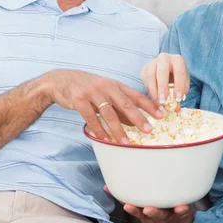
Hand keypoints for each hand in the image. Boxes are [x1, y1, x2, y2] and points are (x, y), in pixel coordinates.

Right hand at [43, 69, 162, 141]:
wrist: (61, 80)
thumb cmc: (87, 88)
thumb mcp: (105, 93)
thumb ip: (119, 107)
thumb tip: (135, 123)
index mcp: (115, 85)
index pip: (136, 95)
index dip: (149, 105)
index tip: (161, 114)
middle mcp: (106, 87)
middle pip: (125, 104)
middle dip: (138, 118)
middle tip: (149, 130)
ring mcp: (92, 92)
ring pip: (109, 113)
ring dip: (118, 129)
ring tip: (127, 142)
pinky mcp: (79, 100)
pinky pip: (91, 117)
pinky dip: (99, 130)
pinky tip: (105, 139)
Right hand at [104, 186, 194, 222]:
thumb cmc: (154, 212)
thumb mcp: (140, 209)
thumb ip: (124, 198)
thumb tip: (106, 186)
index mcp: (146, 215)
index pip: (137, 212)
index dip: (132, 209)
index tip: (127, 205)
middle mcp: (156, 217)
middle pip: (152, 215)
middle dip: (149, 212)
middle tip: (146, 209)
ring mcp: (169, 216)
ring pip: (166, 215)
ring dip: (166, 212)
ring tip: (166, 208)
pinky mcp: (182, 214)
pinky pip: (183, 212)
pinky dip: (183, 209)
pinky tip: (183, 205)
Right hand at [141, 53, 189, 108]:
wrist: (167, 71)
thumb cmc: (177, 78)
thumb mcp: (182, 85)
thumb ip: (180, 95)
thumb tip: (176, 108)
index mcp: (178, 60)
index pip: (179, 72)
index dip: (179, 86)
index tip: (178, 99)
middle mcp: (165, 58)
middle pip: (162, 72)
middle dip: (162, 87)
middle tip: (163, 102)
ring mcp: (153, 62)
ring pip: (151, 76)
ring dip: (153, 91)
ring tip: (157, 103)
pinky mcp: (145, 68)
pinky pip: (144, 79)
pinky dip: (148, 90)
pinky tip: (153, 98)